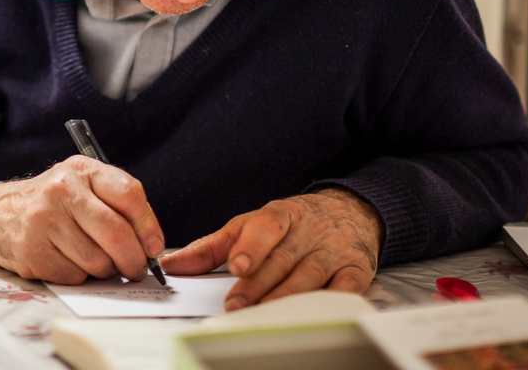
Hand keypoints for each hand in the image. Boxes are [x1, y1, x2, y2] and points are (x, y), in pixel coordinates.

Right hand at [0, 155, 164, 284]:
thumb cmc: (50, 203)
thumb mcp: (79, 185)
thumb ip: (114, 203)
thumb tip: (150, 245)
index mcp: (80, 170)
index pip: (129, 194)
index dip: (148, 226)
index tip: (154, 246)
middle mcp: (60, 190)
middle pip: (116, 233)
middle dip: (134, 260)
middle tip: (136, 269)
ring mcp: (42, 220)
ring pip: (97, 261)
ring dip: (104, 271)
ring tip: (94, 261)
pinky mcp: (29, 250)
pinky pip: (74, 277)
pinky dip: (79, 277)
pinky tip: (67, 262)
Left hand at [160, 189, 382, 309]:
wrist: (349, 212)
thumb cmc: (289, 225)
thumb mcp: (249, 226)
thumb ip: (211, 247)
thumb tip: (171, 265)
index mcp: (280, 215)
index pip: (266, 227)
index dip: (252, 246)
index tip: (237, 265)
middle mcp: (307, 232)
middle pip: (282, 259)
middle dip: (258, 285)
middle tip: (235, 305)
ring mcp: (333, 251)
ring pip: (309, 277)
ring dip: (285, 298)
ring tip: (261, 314)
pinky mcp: (356, 270)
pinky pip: (345, 288)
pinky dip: (330, 302)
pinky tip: (311, 313)